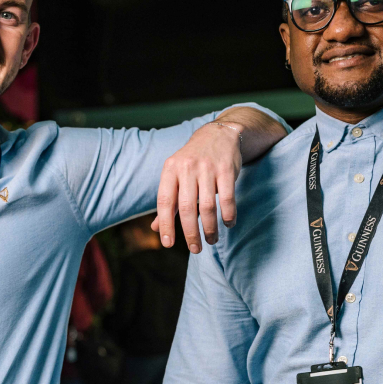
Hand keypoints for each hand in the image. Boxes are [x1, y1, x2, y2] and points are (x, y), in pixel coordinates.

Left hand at [153, 121, 242, 252]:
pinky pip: (227, 198)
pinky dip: (228, 215)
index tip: (168, 244)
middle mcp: (187, 168)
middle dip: (190, 233)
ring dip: (210, 228)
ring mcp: (207, 168)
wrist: (218, 134)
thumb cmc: (192, 160)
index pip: (165, 202)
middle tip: (195, 249)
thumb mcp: (175, 175)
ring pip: (207, 206)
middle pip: (187, 208)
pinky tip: (228, 224)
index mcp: (170, 170)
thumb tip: (154, 228)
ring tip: (211, 240)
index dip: (165, 224)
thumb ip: (168, 202)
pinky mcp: (227, 169)